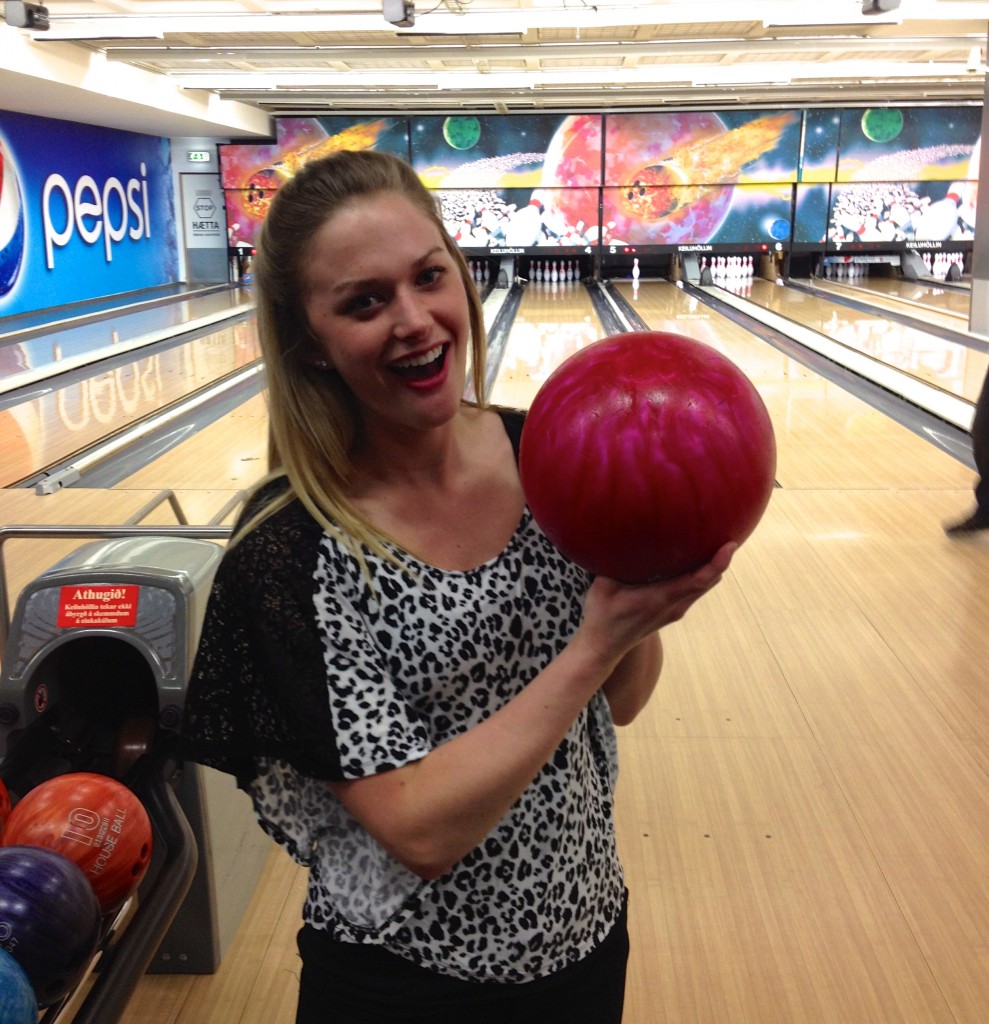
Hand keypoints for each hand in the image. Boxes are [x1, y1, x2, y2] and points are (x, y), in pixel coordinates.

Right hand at [577, 542, 736, 671]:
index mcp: (660, 598)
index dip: (717, 562)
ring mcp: (674, 612)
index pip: (699, 580)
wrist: (602, 647)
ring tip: (710, 544)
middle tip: (724, 535)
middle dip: (720, 560)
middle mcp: (674, 606)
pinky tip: (689, 562)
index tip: (730, 545)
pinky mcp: (669, 614)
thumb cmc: (602, 617)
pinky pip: (693, 592)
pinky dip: (699, 576)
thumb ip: (615, 562)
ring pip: (703, 588)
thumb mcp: (604, 586)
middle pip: (709, 583)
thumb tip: (620, 535)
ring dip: (711, 569)